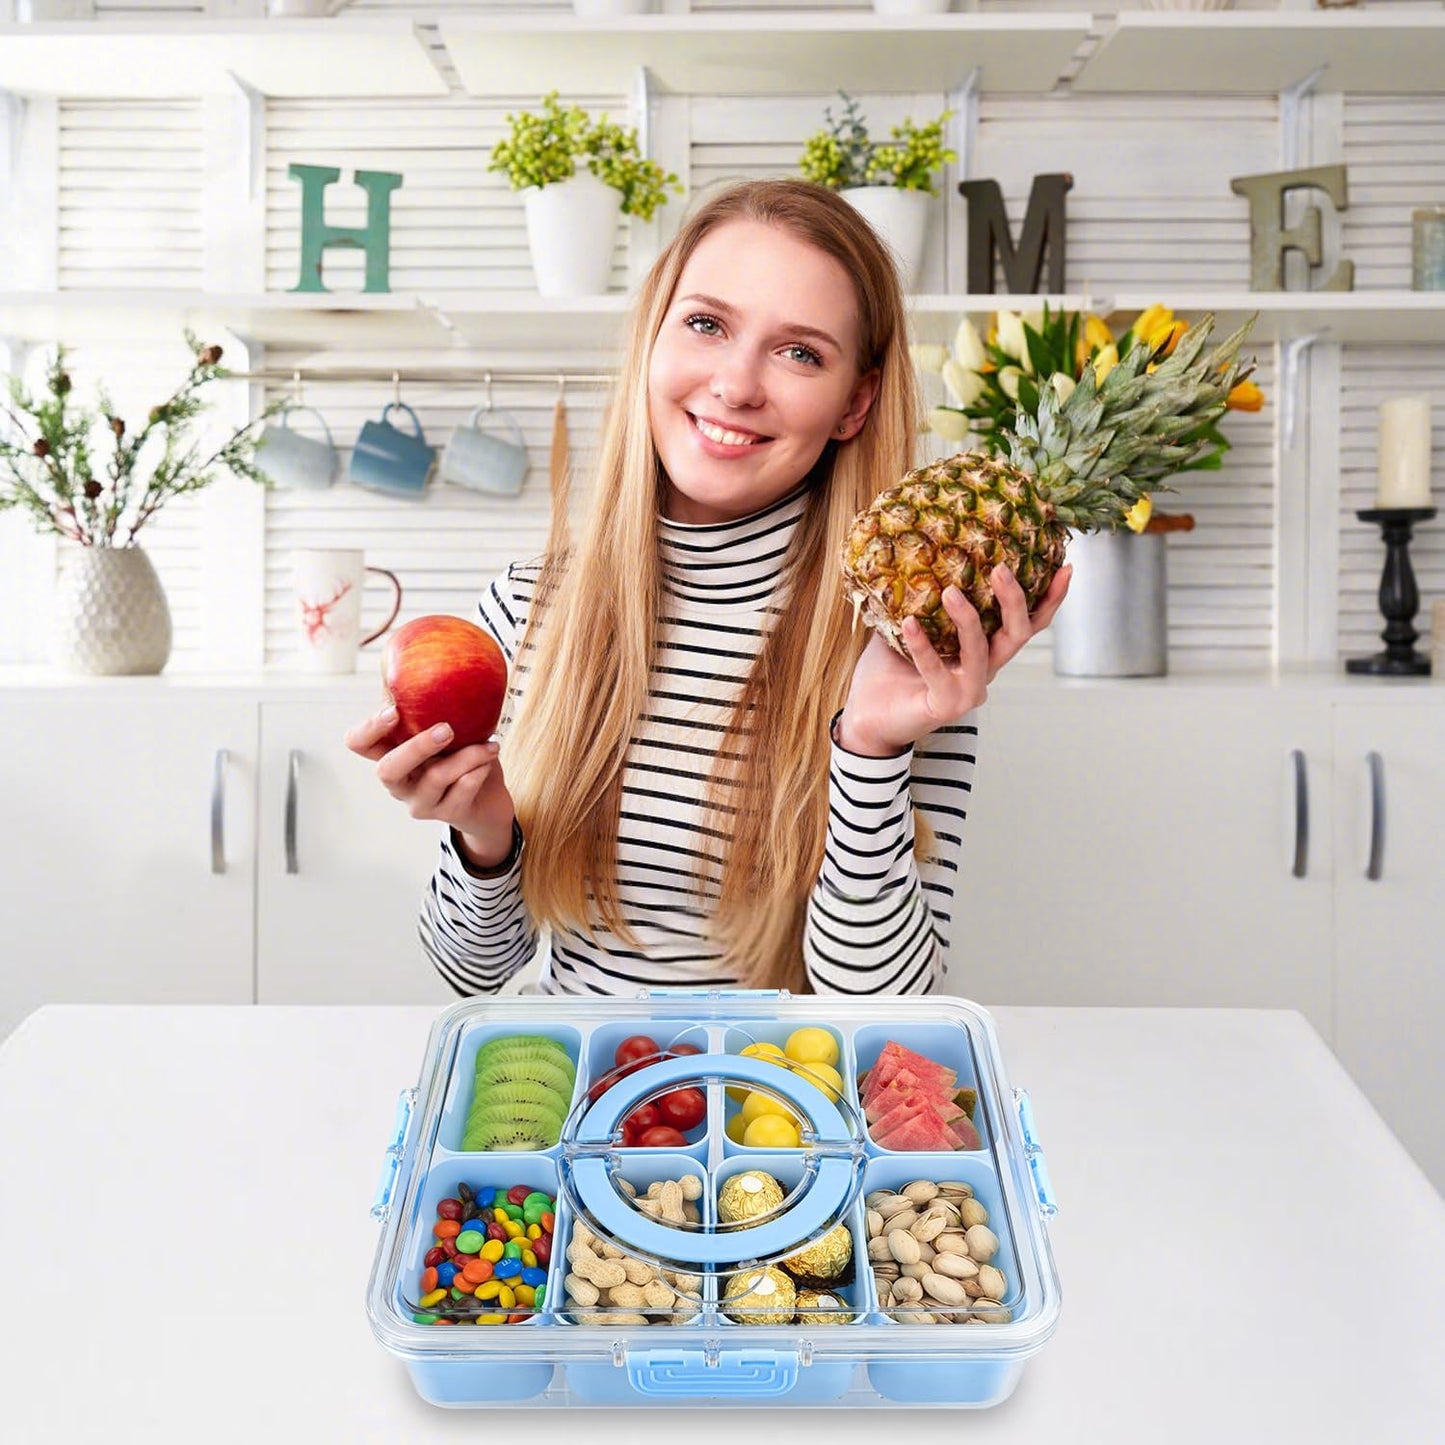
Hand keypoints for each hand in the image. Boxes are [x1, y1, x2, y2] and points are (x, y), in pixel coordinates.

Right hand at [344, 704, 516, 867]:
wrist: (489, 801)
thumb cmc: (461, 756)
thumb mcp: (445, 729)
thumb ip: (429, 706)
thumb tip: (418, 667)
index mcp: (392, 754)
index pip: (358, 744)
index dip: (369, 729)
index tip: (394, 710)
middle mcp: (400, 782)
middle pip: (387, 770)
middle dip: (417, 747)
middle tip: (447, 729)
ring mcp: (421, 802)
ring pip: (436, 777)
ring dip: (467, 755)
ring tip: (490, 744)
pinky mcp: (448, 814)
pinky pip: (463, 789)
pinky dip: (480, 769)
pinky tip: (489, 760)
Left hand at [836, 564, 1071, 756]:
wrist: (866, 717)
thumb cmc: (890, 672)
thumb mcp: (908, 625)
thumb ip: (921, 597)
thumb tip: (920, 553)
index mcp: (985, 651)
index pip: (1028, 624)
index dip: (1050, 599)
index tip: (1064, 567)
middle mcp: (985, 671)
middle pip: (1018, 635)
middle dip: (1015, 601)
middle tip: (1001, 568)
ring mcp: (968, 692)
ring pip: (982, 651)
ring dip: (968, 619)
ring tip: (950, 591)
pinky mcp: (945, 706)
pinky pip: (937, 670)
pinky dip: (923, 646)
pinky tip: (909, 623)